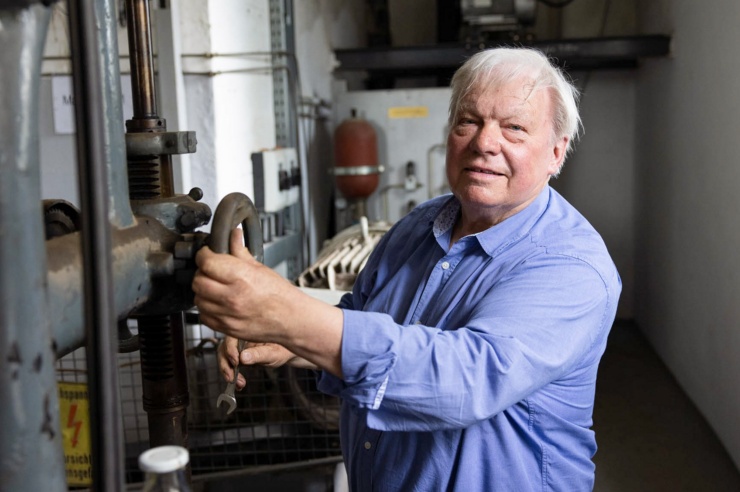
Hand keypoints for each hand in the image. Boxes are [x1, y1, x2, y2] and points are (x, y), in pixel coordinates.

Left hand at [193, 228, 344, 377]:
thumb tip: (233, 235)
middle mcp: (231, 297)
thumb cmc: (280, 295)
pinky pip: (204, 316)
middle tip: (211, 271)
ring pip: (198, 299)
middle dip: (202, 273)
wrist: (291, 319)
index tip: (207, 254)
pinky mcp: (225, 328)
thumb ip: (241, 251)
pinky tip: (218, 303)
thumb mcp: (260, 268)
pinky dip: (207, 308)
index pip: (206, 262)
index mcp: (241, 277)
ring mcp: (227, 315)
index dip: (204, 255)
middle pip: (198, 281)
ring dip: (203, 291)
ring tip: (215, 287)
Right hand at [218, 336, 317, 389]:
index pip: (232, 336)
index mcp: (249, 331)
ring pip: (225, 357)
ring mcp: (239, 347)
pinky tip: (239, 384)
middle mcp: (241, 337)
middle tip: (231, 377)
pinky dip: (232, 375)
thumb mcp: (275, 353)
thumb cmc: (284, 349)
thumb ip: (260, 354)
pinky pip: (230, 365)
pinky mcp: (239, 356)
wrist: (288, 354)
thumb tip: (243, 357)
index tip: (236, 362)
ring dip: (228, 371)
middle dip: (225, 364)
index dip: (230, 349)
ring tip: (239, 383)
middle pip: (224, 347)